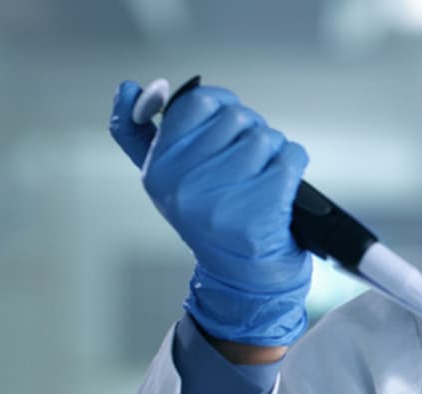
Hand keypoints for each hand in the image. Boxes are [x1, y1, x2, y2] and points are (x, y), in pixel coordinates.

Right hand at [109, 80, 311, 345]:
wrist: (243, 277)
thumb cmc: (209, 219)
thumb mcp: (166, 180)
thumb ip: (140, 133)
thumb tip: (128, 88)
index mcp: (159, 169)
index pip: (196, 102)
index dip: (221, 104)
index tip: (229, 124)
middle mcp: (185, 184)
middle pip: (237, 116)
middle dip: (249, 131)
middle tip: (248, 161)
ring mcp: (224, 196)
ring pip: (265, 136)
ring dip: (273, 150)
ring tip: (263, 176)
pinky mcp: (262, 207)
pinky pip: (291, 156)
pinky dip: (294, 164)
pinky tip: (283, 185)